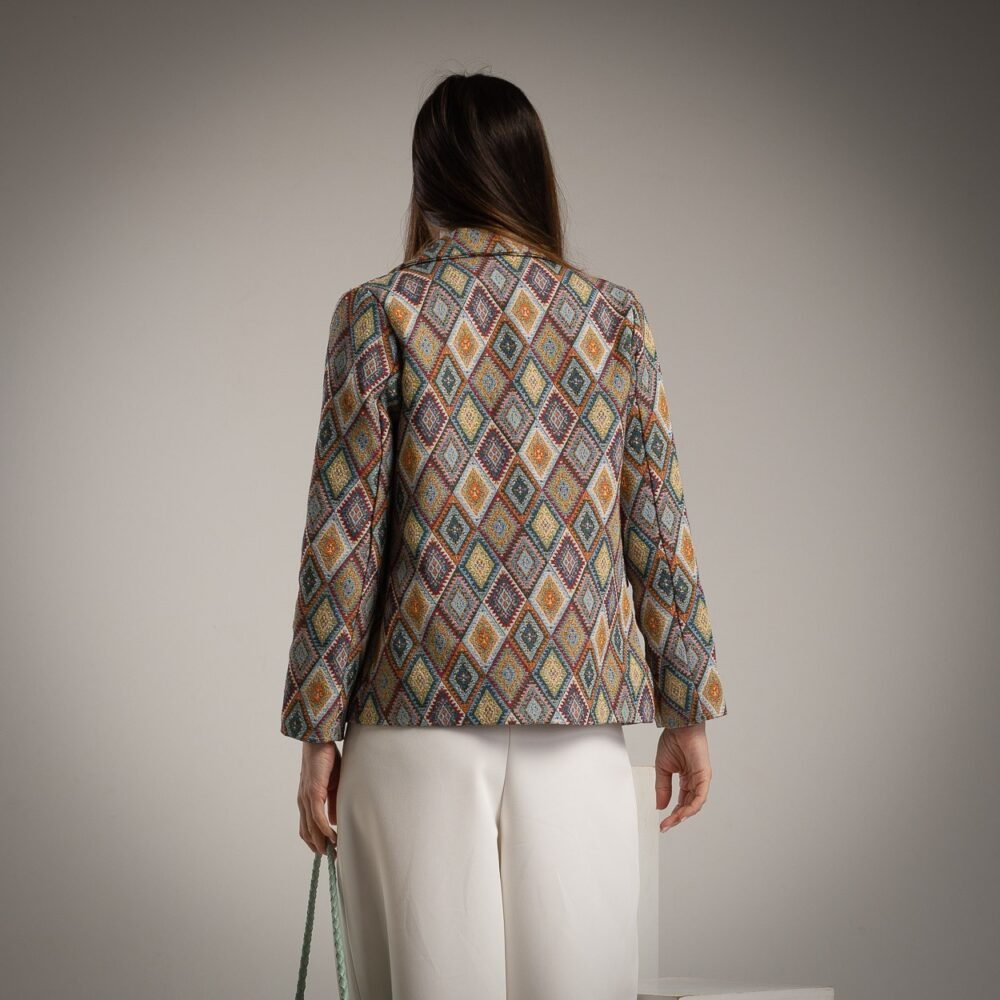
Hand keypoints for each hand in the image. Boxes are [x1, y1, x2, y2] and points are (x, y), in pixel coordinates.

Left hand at [297, 740, 341, 854]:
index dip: (316, 842)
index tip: (328, 852)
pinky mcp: (313, 792)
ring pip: (311, 827)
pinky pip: (317, 816)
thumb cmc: (326, 760)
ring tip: (334, 851)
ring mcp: (306, 798)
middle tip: (333, 858)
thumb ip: (332, 803)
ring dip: (322, 842)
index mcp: (307, 800)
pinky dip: (324, 829)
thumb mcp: (332, 785)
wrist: (320, 740)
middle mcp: (303, 802)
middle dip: (319, 847)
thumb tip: (334, 822)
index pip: (308, 828)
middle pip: (307, 832)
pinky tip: (333, 836)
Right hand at [654, 722, 712, 831]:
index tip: (662, 823)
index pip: (681, 802)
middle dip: (677, 818)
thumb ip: (663, 788)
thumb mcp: (663, 768)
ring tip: (671, 822)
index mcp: (687, 779)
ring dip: (683, 815)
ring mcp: (701, 779)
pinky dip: (692, 806)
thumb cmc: (673, 740)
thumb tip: (660, 806)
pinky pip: (700, 795)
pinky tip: (682, 813)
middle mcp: (696, 781)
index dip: (672, 813)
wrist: (679, 725)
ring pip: (695, 804)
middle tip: (666, 826)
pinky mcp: (705, 775)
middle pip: (688, 806)